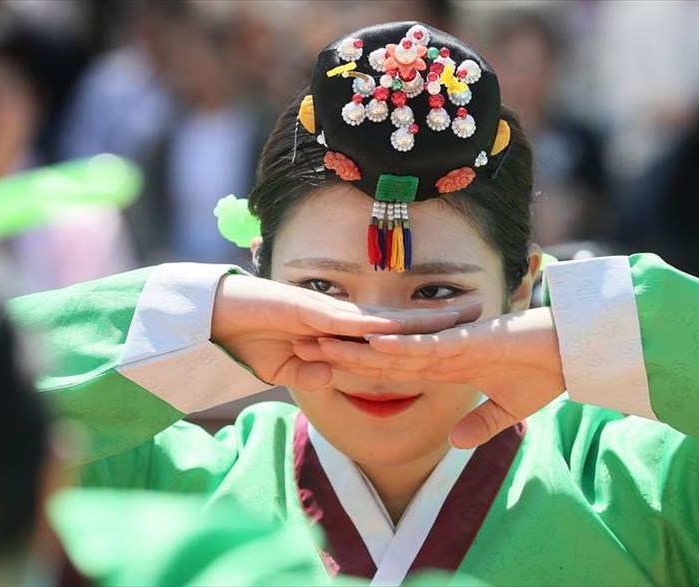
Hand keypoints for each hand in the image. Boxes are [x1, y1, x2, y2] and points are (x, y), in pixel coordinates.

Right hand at [211, 274, 480, 390]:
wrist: (215, 320)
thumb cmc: (248, 340)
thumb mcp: (286, 368)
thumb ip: (309, 372)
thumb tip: (328, 376)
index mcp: (339, 328)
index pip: (391, 332)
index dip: (425, 331)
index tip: (459, 331)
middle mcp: (340, 315)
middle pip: (399, 318)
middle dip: (441, 315)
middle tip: (483, 307)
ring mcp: (328, 310)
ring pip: (383, 316)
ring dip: (422, 318)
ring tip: (461, 315)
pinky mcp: (309, 309)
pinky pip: (350, 322)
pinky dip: (377, 328)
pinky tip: (407, 330)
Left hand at [295, 307, 564, 447]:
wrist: (576, 354)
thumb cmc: (544, 374)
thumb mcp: (506, 410)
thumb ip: (479, 425)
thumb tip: (454, 442)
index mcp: (444, 365)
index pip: (388, 368)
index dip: (354, 366)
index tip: (319, 366)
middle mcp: (440, 351)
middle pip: (379, 353)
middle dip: (340, 350)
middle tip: (297, 345)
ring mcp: (452, 344)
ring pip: (394, 346)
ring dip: (356, 345)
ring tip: (318, 340)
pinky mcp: (470, 342)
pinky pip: (429, 346)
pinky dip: (401, 346)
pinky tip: (372, 344)